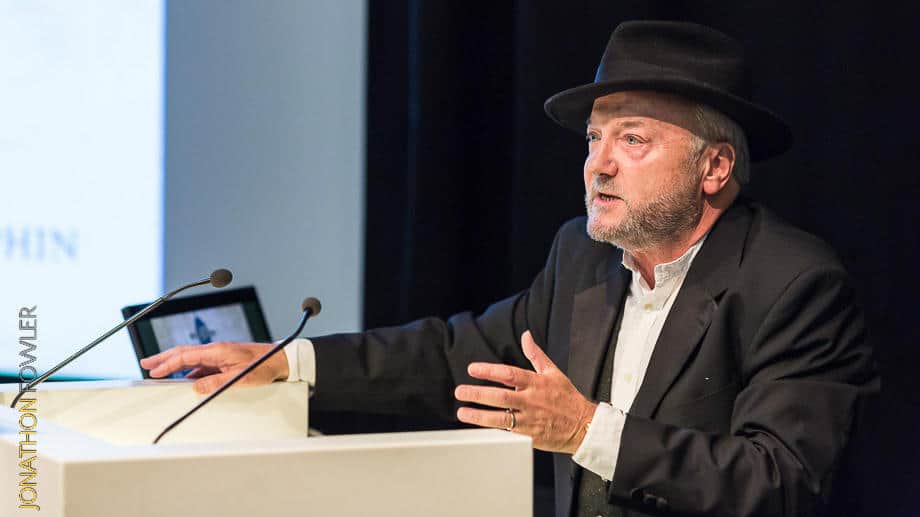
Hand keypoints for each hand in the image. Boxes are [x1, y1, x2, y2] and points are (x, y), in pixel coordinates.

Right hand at [139, 342, 289, 393]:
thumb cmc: (263, 366)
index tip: (153, 370)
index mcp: (216, 351)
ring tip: (158, 370)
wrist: (280, 360)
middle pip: (183, 353)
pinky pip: (201, 365)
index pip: (185, 356)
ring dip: (174, 364)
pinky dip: (188, 370)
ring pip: (191, 359)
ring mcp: (219, 355)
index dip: (167, 364)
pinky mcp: (224, 361)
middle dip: (163, 358)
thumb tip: (195, 387)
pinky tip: (184, 379)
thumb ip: (216, 382)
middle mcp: (215, 350)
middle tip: (146, 363)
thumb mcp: (239, 378)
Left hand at [454, 330, 596, 453]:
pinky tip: (478, 428)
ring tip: (463, 412)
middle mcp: (531, 401)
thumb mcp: (553, 372)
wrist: (583, 426)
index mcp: (536, 383)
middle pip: (501, 397)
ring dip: (479, 415)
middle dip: (478, 394)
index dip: (489, 371)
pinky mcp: (529, 437)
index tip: (472, 369)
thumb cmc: (567, 398)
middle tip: (460, 391)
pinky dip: (492, 431)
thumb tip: (526, 336)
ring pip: (501, 419)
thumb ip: (536, 355)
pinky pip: (507, 434)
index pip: (509, 374)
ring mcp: (530, 420)